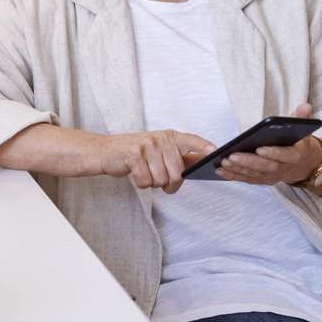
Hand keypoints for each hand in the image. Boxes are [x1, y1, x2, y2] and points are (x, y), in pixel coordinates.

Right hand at [95, 130, 216, 193]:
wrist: (106, 152)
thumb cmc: (135, 154)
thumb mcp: (158, 150)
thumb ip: (178, 157)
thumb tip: (201, 163)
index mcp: (169, 137)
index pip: (191, 141)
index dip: (203, 147)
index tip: (215, 152)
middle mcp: (160, 140)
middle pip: (177, 174)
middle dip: (168, 184)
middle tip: (158, 178)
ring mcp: (147, 147)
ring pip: (161, 180)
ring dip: (153, 183)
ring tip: (145, 173)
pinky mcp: (133, 156)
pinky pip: (146, 182)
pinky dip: (141, 183)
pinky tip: (136, 173)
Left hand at [216, 103, 321, 185]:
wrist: (304, 164)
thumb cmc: (298, 143)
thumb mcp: (303, 130)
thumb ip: (301, 118)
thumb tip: (305, 106)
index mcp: (295, 156)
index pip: (285, 156)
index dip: (273, 153)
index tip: (259, 148)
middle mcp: (284, 169)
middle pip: (265, 167)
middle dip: (248, 162)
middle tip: (231, 155)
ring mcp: (272, 177)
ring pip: (254, 174)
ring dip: (237, 169)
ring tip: (222, 162)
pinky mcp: (262, 180)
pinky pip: (247, 179)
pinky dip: (233, 176)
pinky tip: (219, 170)